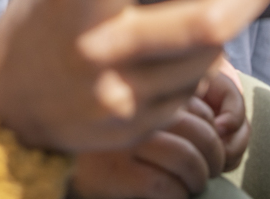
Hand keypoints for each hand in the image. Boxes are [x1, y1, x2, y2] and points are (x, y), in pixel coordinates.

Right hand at [0, 0, 269, 154]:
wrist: (5, 109)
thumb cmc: (41, 26)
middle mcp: (104, 43)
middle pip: (202, 20)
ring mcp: (123, 90)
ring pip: (208, 55)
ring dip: (230, 21)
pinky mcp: (138, 123)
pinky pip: (192, 87)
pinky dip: (201, 60)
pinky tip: (194, 45)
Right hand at [69, 95, 227, 198]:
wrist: (45, 161)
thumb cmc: (101, 138)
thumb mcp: (134, 106)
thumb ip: (166, 103)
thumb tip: (224, 125)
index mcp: (136, 81)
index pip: (198, 101)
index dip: (214, 125)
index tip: (213, 137)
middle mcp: (127, 105)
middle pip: (200, 130)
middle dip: (216, 155)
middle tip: (212, 168)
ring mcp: (119, 141)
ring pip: (187, 159)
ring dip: (200, 178)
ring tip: (196, 183)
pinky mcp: (112, 175)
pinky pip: (164, 187)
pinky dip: (178, 195)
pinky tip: (173, 195)